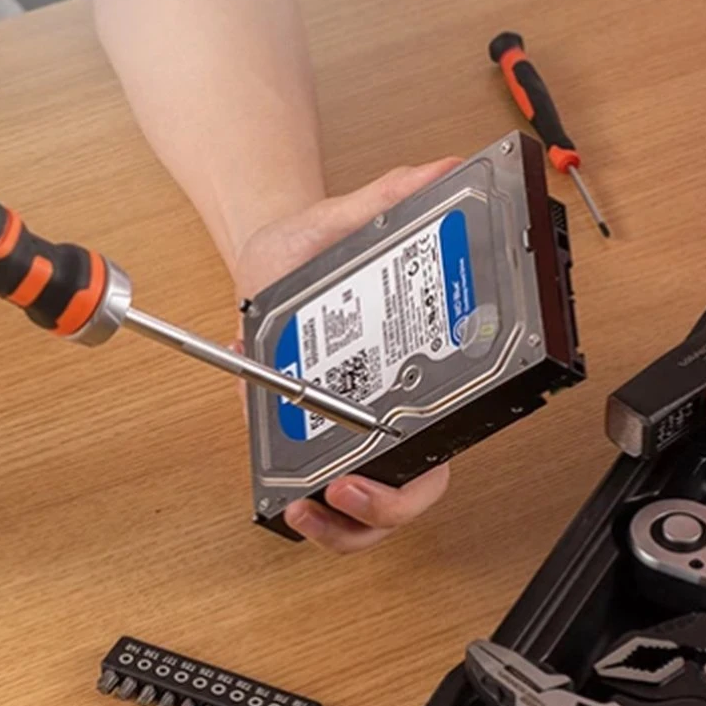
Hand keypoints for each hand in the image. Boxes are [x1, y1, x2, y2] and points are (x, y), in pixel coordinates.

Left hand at [234, 158, 459, 552]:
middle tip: (341, 497)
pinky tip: (285, 501)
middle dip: (379, 514)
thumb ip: (387, 199)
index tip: (373, 478)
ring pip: (366, 516)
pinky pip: (320, 497)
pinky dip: (308, 514)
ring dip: (342, 533)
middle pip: (407, 495)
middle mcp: (384, 418)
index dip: (415, 479)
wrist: (266, 258)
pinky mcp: (304, 442)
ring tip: (306, 514)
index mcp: (407, 378)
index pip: (439, 445)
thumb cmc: (309, 251)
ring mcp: (344, 437)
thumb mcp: (341, 221)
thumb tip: (439, 172)